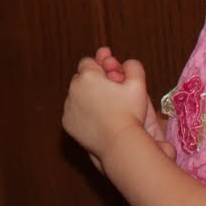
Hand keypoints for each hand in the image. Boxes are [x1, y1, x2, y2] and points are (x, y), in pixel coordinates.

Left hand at [63, 47, 155, 171]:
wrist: (119, 143)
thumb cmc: (130, 113)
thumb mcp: (138, 85)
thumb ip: (133, 67)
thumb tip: (126, 63)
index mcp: (88, 75)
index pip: (89, 62)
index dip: (101, 68)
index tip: (110, 75)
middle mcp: (74, 89)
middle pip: (81, 78)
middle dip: (93, 82)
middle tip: (109, 92)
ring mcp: (68, 107)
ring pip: (76, 96)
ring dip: (86, 97)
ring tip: (105, 107)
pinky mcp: (67, 123)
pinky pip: (73, 112)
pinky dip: (82, 113)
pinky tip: (97, 119)